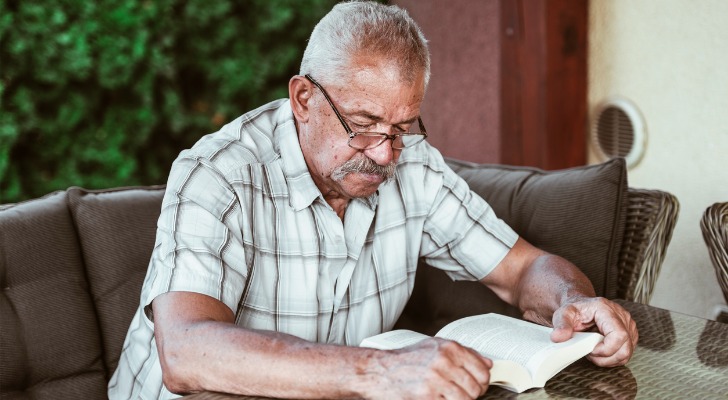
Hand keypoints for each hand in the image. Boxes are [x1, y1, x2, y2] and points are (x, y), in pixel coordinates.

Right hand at [365, 338, 491, 399]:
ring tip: (449, 397)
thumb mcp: (434, 347)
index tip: (476, 385)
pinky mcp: (427, 396)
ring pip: (466, 399)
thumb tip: (488, 363)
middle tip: (461, 394)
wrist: (379, 371)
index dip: (482, 382)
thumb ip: (463, 353)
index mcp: (449, 349)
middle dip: (472, 394)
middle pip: (476, 388)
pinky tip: (438, 398)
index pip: (483, 371)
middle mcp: (444, 362)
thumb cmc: (406, 360)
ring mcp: (436, 380)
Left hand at [549, 297, 637, 366]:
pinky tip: (600, 351)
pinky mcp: (630, 334)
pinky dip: (613, 357)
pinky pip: (626, 352)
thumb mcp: (563, 314)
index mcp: (606, 310)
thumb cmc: (574, 310)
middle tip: (590, 353)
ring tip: (594, 351)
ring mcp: (628, 325)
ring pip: (627, 353)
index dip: (606, 349)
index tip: (590, 350)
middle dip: (606, 358)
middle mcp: (622, 316)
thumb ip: (560, 325)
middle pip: (625, 348)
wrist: (581, 307)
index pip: (619, 335)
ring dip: (609, 359)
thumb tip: (558, 337)